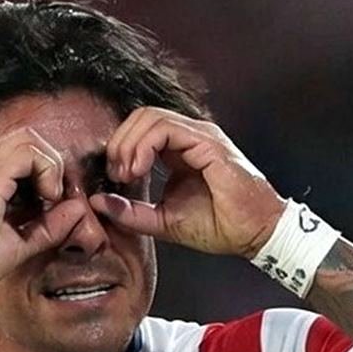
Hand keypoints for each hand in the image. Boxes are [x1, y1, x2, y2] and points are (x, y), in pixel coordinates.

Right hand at [0, 127, 89, 299]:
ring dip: (50, 166)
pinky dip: (47, 170)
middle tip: (53, 198)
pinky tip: (46, 198)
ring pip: (29, 138)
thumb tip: (77, 208)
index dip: (44, 171)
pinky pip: (28, 152)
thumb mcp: (20, 242)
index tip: (50, 202)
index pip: (20, 152)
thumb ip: (49, 225)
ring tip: (49, 198)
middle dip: (50, 163)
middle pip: (26, 137)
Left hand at [90, 108, 285, 258]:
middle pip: (141, 116)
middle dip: (119, 142)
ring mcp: (201, 136)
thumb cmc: (219, 226)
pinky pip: (166, 129)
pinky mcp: (208, 143)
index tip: (114, 178)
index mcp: (181, 150)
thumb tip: (97, 200)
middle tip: (116, 174)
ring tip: (126, 172)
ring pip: (150, 117)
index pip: (141, 128)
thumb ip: (131, 211)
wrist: (255, 234)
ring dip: (128, 143)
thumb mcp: (163, 221)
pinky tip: (139, 168)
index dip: (119, 147)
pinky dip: (144, 146)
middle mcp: (191, 136)